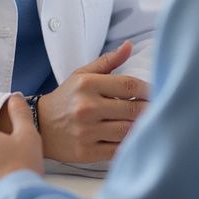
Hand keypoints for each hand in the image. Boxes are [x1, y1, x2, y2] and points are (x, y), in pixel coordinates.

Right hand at [35, 40, 149, 162]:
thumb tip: (129, 46)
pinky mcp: (86, 152)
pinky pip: (117, 150)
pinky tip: (134, 139)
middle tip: (159, 110)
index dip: (148, 89)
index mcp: (88, 85)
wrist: (40, 125)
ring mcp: (86, 132)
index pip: (129, 86)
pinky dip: (129, 145)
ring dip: (141, 128)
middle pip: (132, 110)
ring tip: (149, 124)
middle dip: (150, 109)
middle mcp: (87, 107)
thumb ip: (108, 61)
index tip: (157, 92)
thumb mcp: (82, 74)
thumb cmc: (66, 98)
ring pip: (127, 131)